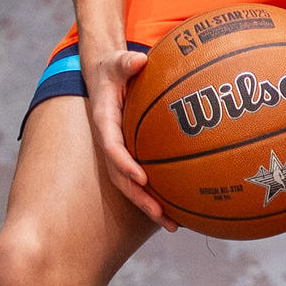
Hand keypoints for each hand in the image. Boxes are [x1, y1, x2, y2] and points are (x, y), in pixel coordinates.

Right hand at [80, 46, 169, 228]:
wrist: (105, 76)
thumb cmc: (114, 68)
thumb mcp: (117, 61)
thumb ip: (125, 61)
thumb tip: (138, 60)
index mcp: (105, 122)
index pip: (112, 147)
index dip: (124, 164)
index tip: (141, 177)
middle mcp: (111, 143)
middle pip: (123, 177)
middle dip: (140, 198)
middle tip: (161, 216)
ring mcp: (121, 151)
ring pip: (133, 184)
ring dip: (150, 205)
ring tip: (174, 225)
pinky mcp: (132, 154)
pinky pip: (144, 177)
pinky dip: (159, 193)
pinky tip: (180, 208)